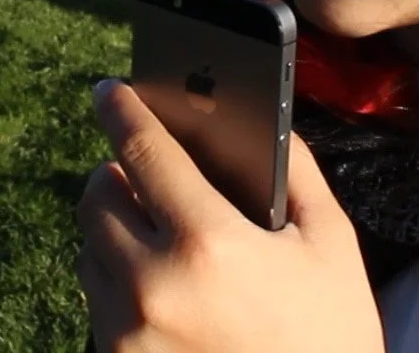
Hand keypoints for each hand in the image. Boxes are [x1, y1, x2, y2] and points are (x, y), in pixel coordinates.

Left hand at [75, 78, 384, 352]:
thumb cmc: (331, 338)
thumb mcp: (330, 246)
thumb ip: (294, 172)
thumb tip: (262, 122)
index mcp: (208, 243)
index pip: (142, 151)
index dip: (122, 110)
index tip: (107, 90)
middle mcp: (152, 285)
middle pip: (96, 197)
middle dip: (116, 174)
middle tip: (142, 172)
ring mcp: (125, 334)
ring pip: (88, 250)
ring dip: (113, 230)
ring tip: (157, 233)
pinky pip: (95, 304)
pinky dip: (115, 281)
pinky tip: (159, 287)